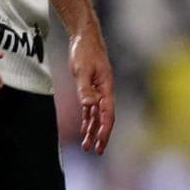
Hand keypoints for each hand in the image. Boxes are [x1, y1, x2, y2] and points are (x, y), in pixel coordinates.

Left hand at [69, 29, 115, 153]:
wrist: (85, 38)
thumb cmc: (85, 52)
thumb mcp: (82, 70)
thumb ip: (85, 88)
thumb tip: (88, 106)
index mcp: (106, 88)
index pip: (107, 114)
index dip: (104, 130)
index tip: (101, 143)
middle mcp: (105, 92)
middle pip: (104, 118)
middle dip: (101, 135)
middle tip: (97, 151)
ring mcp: (98, 91)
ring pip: (96, 116)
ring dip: (92, 130)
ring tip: (87, 146)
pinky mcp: (90, 88)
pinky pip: (90, 109)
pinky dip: (88, 120)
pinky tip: (85, 130)